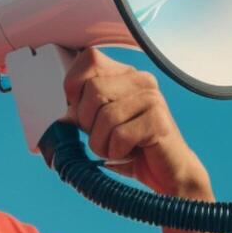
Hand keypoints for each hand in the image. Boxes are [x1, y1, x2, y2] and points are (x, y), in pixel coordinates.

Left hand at [61, 48, 212, 199]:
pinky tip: (130, 153)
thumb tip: (63, 113)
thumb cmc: (133, 148)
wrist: (168, 174)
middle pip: (93, 89)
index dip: (75, 84)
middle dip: (88, 122)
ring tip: (116, 148)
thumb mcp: (100, 125)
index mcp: (125, 75)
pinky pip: (120, 135)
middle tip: (103, 136)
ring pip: (105, 115)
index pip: (89, 59)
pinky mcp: (158, 120)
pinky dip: (116, 151)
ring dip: (102, 142)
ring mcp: (152, 99)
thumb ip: (81, 112)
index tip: (80, 110)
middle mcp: (141, 80)